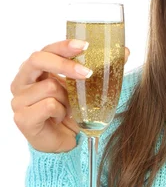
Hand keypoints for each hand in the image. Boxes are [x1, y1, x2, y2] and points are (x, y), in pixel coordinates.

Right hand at [10, 40, 129, 152]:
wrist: (66, 141)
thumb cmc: (73, 110)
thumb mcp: (88, 87)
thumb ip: (102, 68)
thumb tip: (124, 51)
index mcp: (36, 69)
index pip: (47, 49)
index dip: (64, 46)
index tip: (84, 46)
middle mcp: (23, 81)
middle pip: (38, 59)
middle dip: (64, 64)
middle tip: (87, 73)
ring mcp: (19, 99)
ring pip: (50, 86)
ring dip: (67, 99)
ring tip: (69, 109)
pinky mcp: (22, 117)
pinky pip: (49, 106)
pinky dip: (61, 112)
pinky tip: (59, 119)